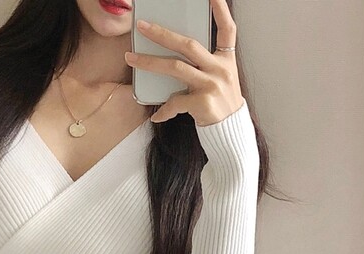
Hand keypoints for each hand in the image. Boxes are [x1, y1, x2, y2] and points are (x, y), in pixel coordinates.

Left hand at [125, 0, 243, 125]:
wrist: (231, 132)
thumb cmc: (219, 103)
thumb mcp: (219, 79)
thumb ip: (202, 64)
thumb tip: (171, 49)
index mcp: (226, 60)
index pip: (227, 29)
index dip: (221, 10)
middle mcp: (221, 70)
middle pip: (188, 45)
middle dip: (162, 34)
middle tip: (142, 26)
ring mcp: (212, 86)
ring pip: (175, 67)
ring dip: (149, 62)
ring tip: (131, 59)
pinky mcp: (203, 103)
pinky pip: (175, 101)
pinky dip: (164, 109)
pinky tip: (157, 115)